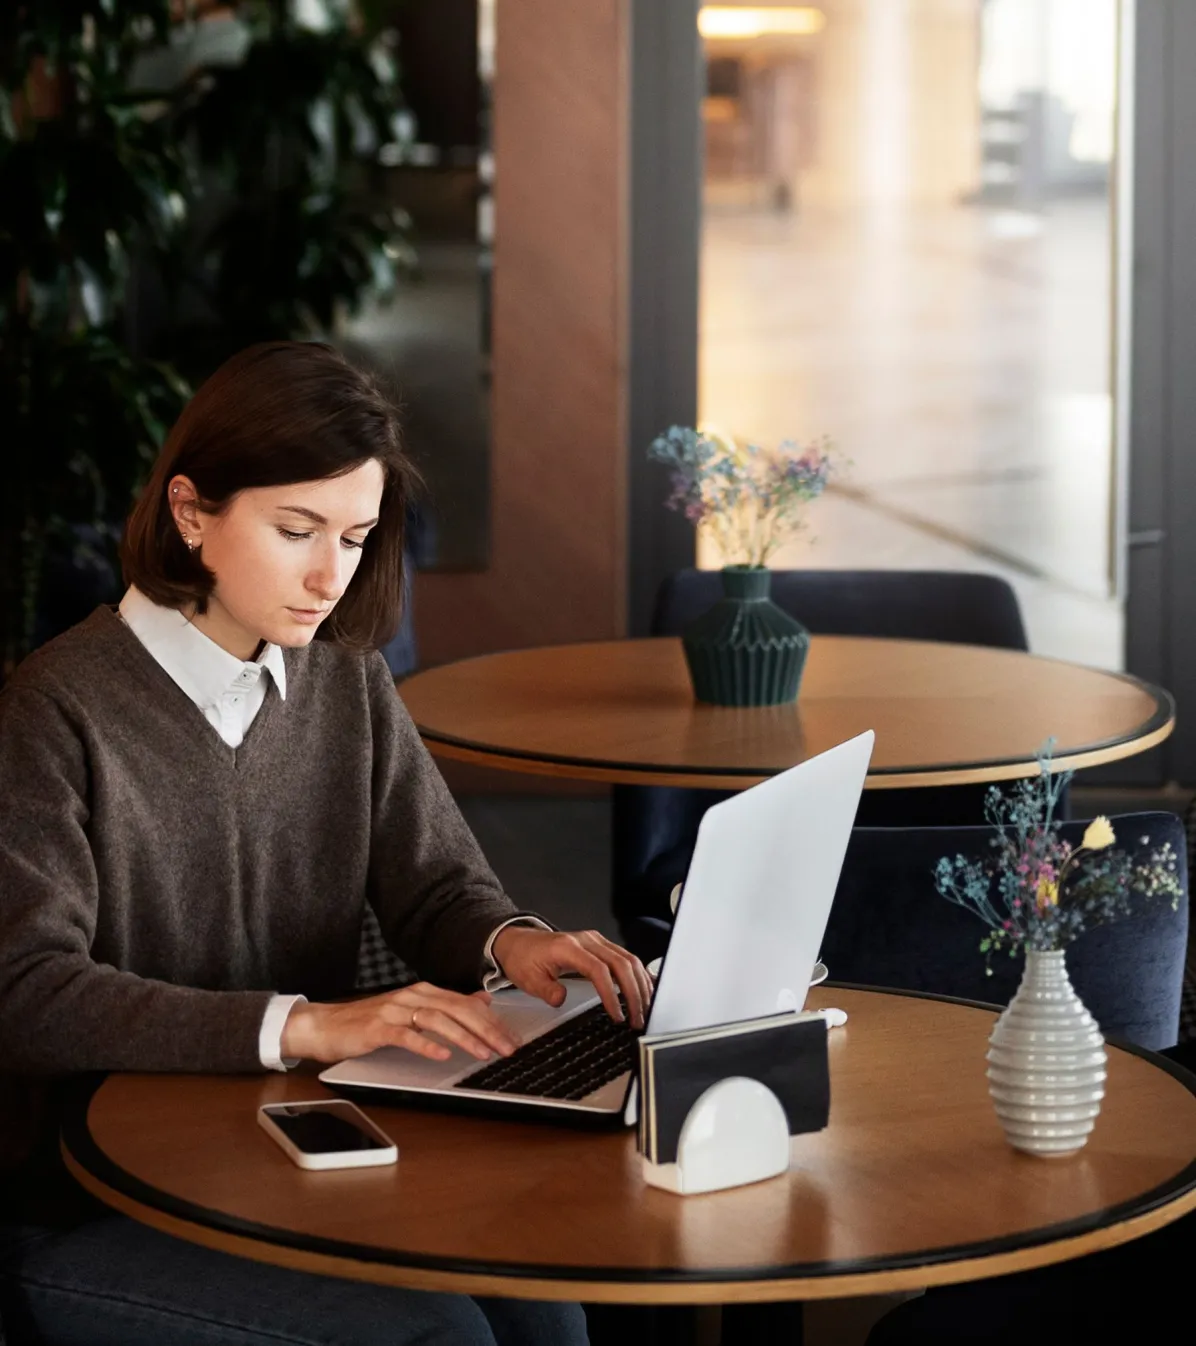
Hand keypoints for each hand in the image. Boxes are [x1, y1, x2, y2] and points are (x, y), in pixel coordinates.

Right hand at [281, 982, 520, 1064]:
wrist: (325, 1025)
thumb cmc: (370, 1022)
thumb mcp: (413, 1010)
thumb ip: (446, 1005)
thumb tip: (481, 1000)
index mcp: (424, 992)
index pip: (466, 1004)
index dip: (492, 1021)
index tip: (512, 1037)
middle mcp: (412, 996)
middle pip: (457, 1009)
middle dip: (486, 1029)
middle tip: (507, 1047)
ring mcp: (394, 1011)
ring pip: (436, 1020)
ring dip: (463, 1037)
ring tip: (483, 1053)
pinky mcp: (377, 1028)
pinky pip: (406, 1035)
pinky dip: (426, 1044)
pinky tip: (442, 1055)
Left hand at [491, 927, 652, 1028]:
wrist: (519, 942)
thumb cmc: (524, 959)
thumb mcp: (528, 979)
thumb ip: (546, 989)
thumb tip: (561, 999)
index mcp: (568, 947)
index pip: (599, 969)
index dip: (611, 993)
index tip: (616, 1015)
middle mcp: (587, 940)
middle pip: (621, 963)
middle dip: (633, 993)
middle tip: (637, 1018)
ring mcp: (596, 940)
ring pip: (628, 959)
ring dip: (639, 985)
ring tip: (644, 1009)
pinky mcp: (600, 945)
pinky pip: (625, 957)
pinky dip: (637, 975)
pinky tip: (643, 990)